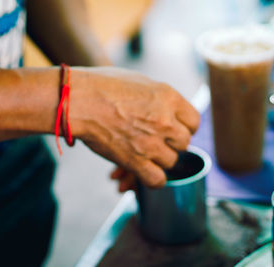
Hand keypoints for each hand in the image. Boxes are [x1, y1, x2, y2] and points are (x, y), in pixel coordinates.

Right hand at [70, 67, 199, 187]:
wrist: (79, 100)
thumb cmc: (103, 86)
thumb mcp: (140, 81)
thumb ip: (160, 98)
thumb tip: (167, 108)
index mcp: (168, 98)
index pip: (194, 121)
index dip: (185, 127)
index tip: (175, 129)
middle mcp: (165, 121)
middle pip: (184, 143)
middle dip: (172, 143)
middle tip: (156, 140)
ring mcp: (151, 142)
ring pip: (171, 161)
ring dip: (160, 159)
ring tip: (144, 152)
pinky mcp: (135, 161)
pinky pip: (157, 179)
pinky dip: (153, 179)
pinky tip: (145, 171)